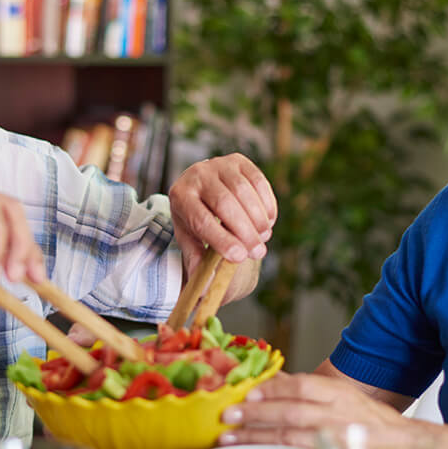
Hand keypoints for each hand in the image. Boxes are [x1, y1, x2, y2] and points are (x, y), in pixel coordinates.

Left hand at [169, 153, 276, 269]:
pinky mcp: (239, 160)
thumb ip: (198, 261)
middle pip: (225, 203)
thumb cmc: (196, 221)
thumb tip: (207, 287)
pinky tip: (267, 221)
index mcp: (180, 196)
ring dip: (258, 218)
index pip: (201, 219)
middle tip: (258, 252)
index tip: (240, 258)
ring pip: (244, 191)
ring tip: (263, 238)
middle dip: (244, 231)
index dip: (222, 240)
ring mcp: (218, 164)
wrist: (202, 190)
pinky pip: (259, 181)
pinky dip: (267, 204)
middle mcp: (196, 174)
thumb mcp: (191, 241)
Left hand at [218, 372, 407, 447]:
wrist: (406, 447)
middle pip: (291, 411)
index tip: (249, 390)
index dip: (274, 387)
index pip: (303, 385)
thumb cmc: (370, 421)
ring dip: (258, 438)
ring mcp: (336, 441)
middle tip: (229, 413)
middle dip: (256, 412)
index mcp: (339, 394)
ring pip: (291, 437)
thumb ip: (311, 389)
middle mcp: (338, 415)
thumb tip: (277, 379)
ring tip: (232, 438)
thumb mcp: (342, 396)